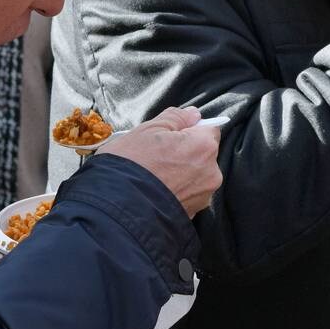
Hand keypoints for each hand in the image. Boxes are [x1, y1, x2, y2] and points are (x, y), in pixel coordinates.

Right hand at [100, 106, 222, 218]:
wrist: (118, 209)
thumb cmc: (132, 164)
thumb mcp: (148, 129)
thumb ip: (175, 117)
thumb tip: (192, 114)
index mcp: (204, 146)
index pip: (208, 128)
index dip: (190, 128)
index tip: (172, 133)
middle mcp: (211, 173)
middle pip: (203, 153)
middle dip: (185, 151)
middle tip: (157, 154)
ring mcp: (202, 197)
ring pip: (195, 174)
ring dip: (181, 171)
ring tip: (154, 174)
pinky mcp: (192, 214)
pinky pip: (187, 193)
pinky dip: (176, 189)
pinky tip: (156, 188)